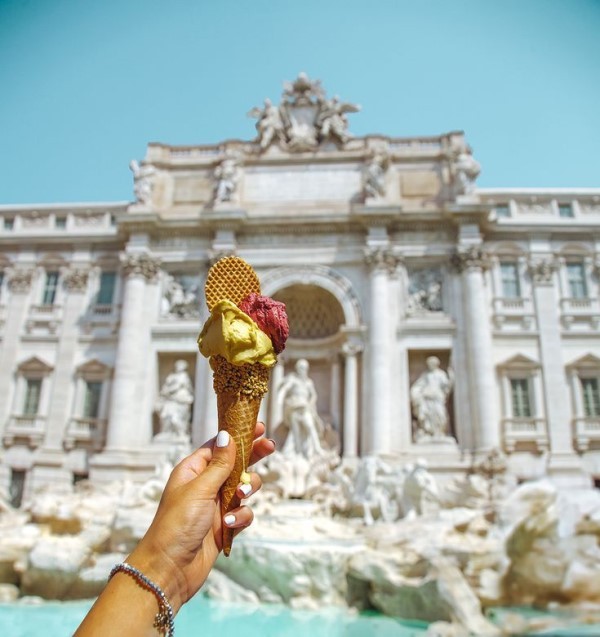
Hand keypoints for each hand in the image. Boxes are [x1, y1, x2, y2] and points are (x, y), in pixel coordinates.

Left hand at [127, 422, 274, 611]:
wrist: (170, 569)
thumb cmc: (177, 524)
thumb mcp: (200, 489)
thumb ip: (220, 464)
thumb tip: (228, 435)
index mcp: (193, 471)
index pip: (219, 446)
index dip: (238, 436)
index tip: (258, 427)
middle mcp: (205, 485)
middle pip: (235, 464)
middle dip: (252, 457)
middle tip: (270, 447)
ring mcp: (215, 505)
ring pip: (244, 488)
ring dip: (248, 490)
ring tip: (242, 495)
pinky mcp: (224, 525)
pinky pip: (243, 513)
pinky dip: (241, 516)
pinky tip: (230, 524)